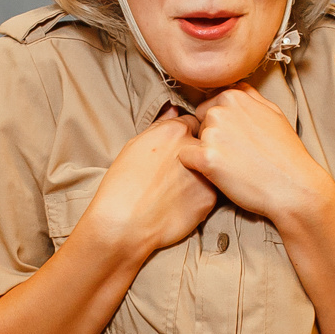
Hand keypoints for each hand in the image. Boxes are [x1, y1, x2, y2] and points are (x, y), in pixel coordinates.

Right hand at [78, 113, 218, 260]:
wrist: (124, 222)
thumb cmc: (122, 185)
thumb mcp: (134, 146)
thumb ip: (159, 126)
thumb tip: (174, 111)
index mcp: (174, 130)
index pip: (193, 123)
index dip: (186, 137)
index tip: (177, 150)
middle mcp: (194, 147)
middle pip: (205, 144)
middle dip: (198, 153)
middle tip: (178, 171)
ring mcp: (205, 172)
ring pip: (210, 168)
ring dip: (202, 174)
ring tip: (178, 189)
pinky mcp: (211, 197)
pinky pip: (212, 191)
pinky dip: (201, 196)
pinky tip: (181, 203)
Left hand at [179, 85, 334, 228]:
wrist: (292, 185)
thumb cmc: (285, 153)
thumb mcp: (273, 113)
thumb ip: (250, 97)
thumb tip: (236, 87)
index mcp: (234, 96)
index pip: (209, 105)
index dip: (220, 125)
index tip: (235, 139)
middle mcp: (220, 110)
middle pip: (200, 123)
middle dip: (211, 138)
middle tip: (235, 155)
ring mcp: (212, 133)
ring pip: (192, 140)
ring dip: (205, 153)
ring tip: (232, 166)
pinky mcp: (206, 157)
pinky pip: (185, 158)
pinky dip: (195, 167)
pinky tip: (216, 173)